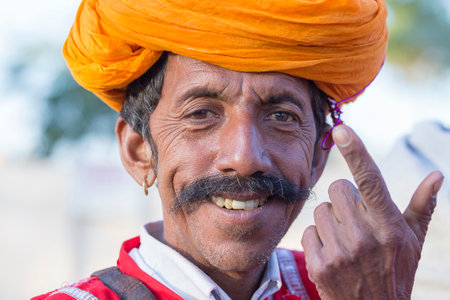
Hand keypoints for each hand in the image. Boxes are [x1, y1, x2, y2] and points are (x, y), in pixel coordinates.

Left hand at [301, 124, 443, 299]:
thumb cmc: (395, 270)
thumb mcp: (414, 241)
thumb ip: (423, 206)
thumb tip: (436, 176)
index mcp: (390, 226)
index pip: (370, 180)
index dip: (356, 152)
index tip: (342, 130)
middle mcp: (365, 236)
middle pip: (338, 189)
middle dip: (345, 200)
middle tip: (356, 219)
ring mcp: (341, 252)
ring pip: (321, 210)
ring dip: (331, 220)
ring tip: (346, 239)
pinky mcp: (320, 265)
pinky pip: (309, 231)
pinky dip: (318, 239)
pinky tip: (332, 252)